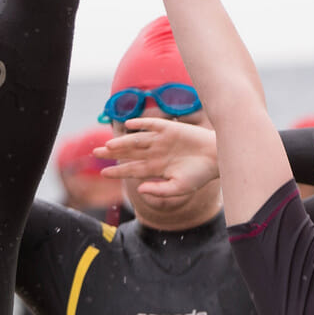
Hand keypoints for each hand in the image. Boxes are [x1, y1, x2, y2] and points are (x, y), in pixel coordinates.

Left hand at [99, 117, 218, 200]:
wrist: (217, 158)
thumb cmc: (200, 175)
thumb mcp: (179, 188)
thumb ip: (159, 190)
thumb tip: (140, 189)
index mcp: (156, 168)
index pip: (132, 169)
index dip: (117, 171)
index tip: (103, 173)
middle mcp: (155, 153)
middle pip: (129, 153)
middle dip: (113, 153)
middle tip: (96, 152)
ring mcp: (161, 140)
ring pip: (136, 140)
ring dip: (122, 141)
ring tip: (108, 144)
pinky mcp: (170, 128)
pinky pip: (151, 125)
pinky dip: (140, 124)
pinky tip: (128, 125)